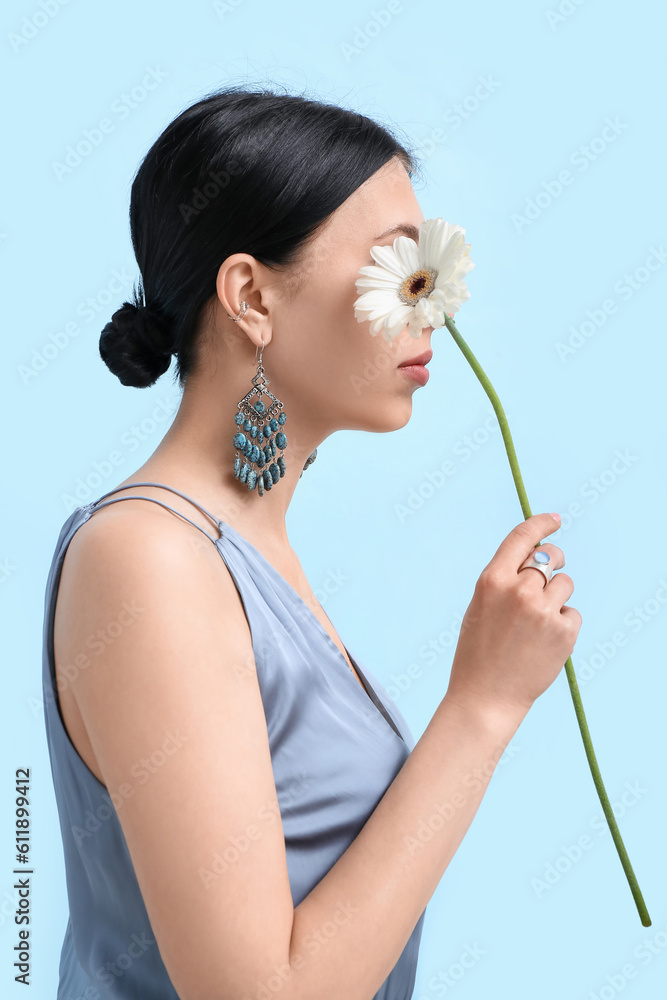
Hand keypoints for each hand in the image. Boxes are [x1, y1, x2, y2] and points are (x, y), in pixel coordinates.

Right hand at [445, 513, 581, 720]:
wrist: (486, 696)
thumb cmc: (479, 651)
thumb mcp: (481, 606)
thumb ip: (505, 580)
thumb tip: (538, 558)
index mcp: (492, 580)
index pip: (522, 538)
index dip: (541, 523)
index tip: (553, 519)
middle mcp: (518, 590)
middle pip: (550, 558)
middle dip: (553, 562)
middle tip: (549, 576)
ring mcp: (543, 610)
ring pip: (565, 585)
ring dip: (556, 598)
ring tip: (536, 625)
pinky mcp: (563, 631)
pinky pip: (572, 613)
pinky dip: (563, 625)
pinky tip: (543, 644)